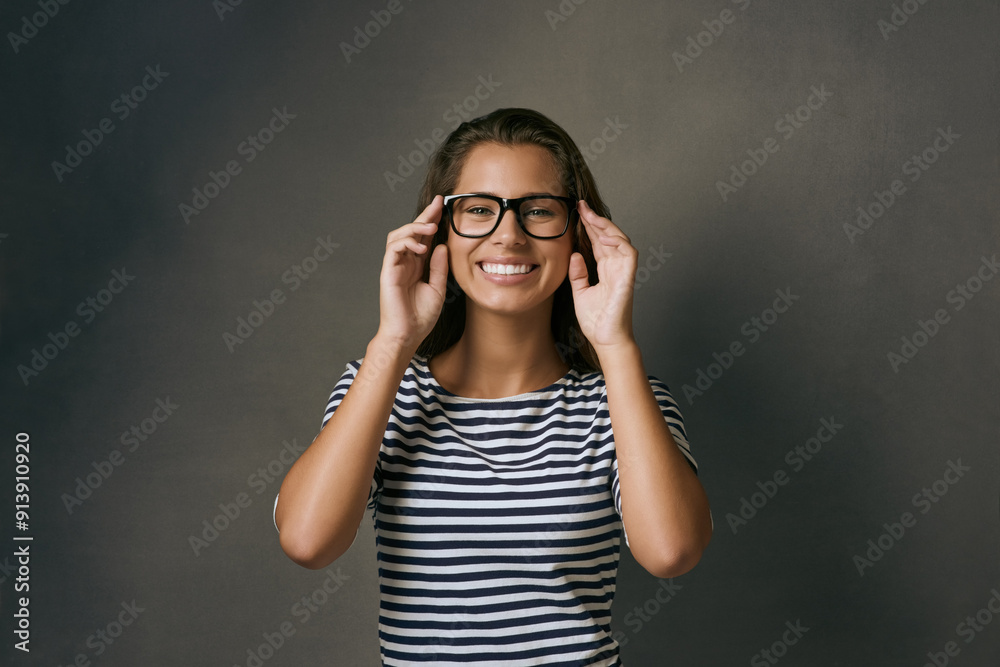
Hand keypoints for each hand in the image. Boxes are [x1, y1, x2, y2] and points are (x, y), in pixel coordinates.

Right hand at [375, 195, 448, 352]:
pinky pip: (393, 248)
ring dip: (414, 227)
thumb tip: (442, 245)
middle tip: (437, 203)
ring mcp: (394, 266)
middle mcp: (405, 262)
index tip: (442, 205)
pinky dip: (406, 243)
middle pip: (411, 231)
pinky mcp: (388, 272)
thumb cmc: (420, 316)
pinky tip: (420, 247)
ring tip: (430, 227)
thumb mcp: (438, 288)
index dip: (431, 220)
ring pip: (398, 235)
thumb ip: (439, 267)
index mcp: (416, 265)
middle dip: (424, 215)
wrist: (408, 334)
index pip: (423, 237)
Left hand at [567, 200, 636, 350]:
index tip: (577, 212)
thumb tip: (574, 255)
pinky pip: (629, 253)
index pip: (598, 242)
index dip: (589, 226)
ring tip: (591, 215)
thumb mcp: (580, 292)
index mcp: (606, 270)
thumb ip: (578, 274)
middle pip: (608, 236)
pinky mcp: (628, 278)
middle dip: (596, 219)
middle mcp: (616, 267)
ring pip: (620, 240)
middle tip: (581, 205)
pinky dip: (618, 242)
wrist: (606, 340)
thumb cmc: (596, 321)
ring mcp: (623, 272)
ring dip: (607, 226)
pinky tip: (604, 236)